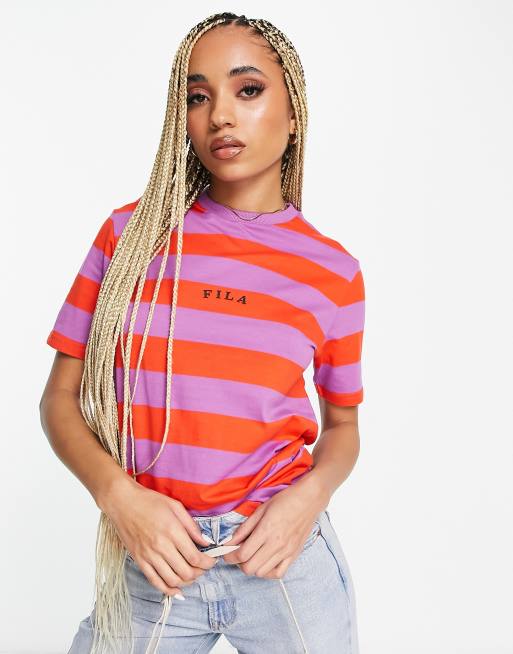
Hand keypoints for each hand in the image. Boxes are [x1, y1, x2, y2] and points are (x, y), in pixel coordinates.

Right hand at [101, 479, 217, 597]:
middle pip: (186, 572)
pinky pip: (155, 581)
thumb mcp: (175, 506)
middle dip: (200, 573)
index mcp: (172, 531)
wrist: (122, 502)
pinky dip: (167, 590)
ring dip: (186, 582)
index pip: (195, 557)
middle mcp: (161, 546)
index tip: (212, 561)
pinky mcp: (139, 560)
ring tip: (192, 575)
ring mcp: (148, 555)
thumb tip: (206, 542)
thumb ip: (192, 526)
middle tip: (204, 567)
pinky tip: (177, 590)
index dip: (207, 563)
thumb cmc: (149, 501)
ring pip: (172, 580)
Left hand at [223, 479, 326, 578]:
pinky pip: (278, 574)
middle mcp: (276, 544)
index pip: (241, 554)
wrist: (308, 500)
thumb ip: (244, 528)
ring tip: (251, 556)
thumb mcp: (260, 510)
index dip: (229, 556)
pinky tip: (265, 562)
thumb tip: (230, 542)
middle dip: (238, 563)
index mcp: (266, 531)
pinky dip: (268, 572)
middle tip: (237, 553)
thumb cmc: (284, 500)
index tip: (225, 552)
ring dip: (252, 567)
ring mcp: (286, 552)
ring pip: (262, 573)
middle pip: (249, 568)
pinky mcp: (294, 555)